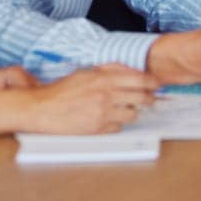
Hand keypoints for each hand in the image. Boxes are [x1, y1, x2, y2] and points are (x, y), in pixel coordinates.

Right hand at [20, 65, 158, 134]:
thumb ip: (109, 70)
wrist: (42, 109)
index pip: (139, 79)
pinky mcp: (98, 129)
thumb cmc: (63, 90)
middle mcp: (106, 95)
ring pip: (133, 114)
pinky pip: (119, 127)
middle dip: (149, 99)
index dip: (152, 82)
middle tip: (151, 99)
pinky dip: (117, 123)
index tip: (157, 84)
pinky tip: (108, 119)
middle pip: (141, 98)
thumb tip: (129, 70)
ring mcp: (103, 114)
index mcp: (103, 78)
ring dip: (132, 112)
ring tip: (124, 109)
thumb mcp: (86, 73)